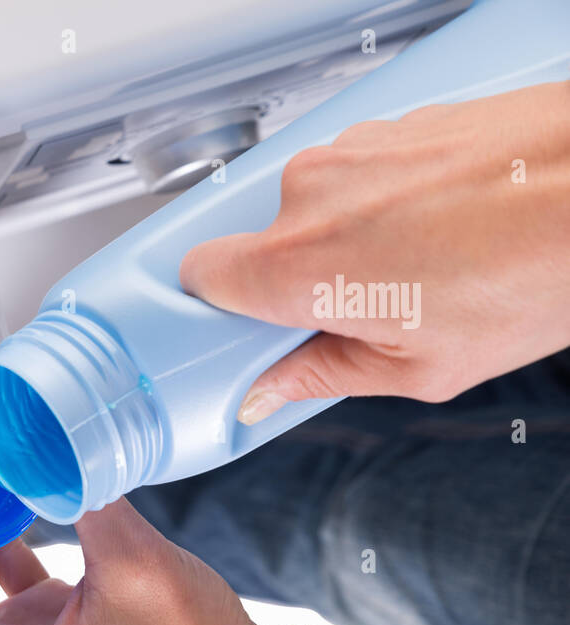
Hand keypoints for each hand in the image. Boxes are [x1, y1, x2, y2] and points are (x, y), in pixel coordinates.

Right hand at [180, 80, 569, 424]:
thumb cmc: (536, 268)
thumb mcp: (422, 366)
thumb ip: (323, 375)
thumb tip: (270, 389)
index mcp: (298, 264)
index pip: (201, 276)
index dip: (220, 308)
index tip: (250, 332)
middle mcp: (309, 193)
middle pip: (262, 245)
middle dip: (301, 281)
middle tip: (366, 312)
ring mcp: (350, 148)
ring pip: (315, 208)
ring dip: (349, 240)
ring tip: (422, 266)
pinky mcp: (389, 124)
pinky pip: (358, 176)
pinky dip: (385, 204)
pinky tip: (442, 227)